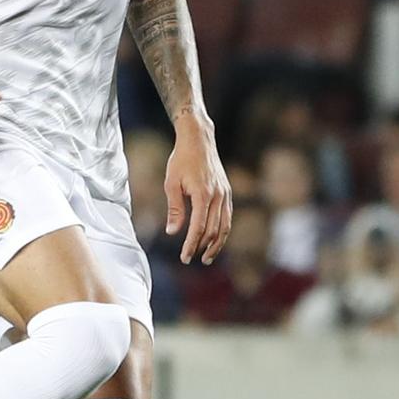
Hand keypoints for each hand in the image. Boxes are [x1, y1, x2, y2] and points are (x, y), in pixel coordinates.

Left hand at [164, 114, 231, 264]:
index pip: (198, 228)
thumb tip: (172, 232)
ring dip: (216, 244)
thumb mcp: (171, 183)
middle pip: (213, 230)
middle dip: (202, 247)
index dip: (191, 245)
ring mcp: (225, 194)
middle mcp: (217, 196)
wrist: (199, 140)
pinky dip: (222, 231)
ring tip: (207, 257)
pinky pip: (227, 216)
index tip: (185, 257)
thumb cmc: (181, 160)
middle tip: (190, 258)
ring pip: (224, 226)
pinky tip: (214, 239)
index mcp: (203, 195)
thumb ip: (174, 209)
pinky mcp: (227, 192)